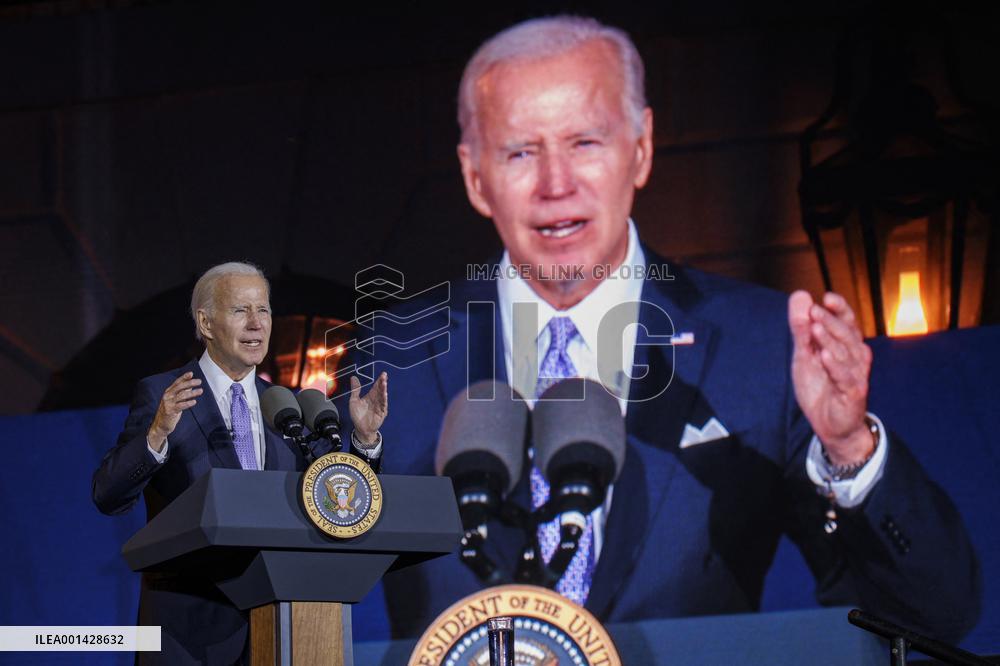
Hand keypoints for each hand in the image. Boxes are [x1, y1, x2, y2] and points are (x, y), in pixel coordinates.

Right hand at [148, 372, 202, 451]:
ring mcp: (168, 403)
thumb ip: (182, 393)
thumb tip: (191, 385)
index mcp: (168, 392)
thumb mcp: (175, 401)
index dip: (184, 377)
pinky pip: (180, 406)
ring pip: (181, 395)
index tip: (191, 373)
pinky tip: (194, 402)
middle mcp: (167, 396)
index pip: (177, 383)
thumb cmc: (170, 411)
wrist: (160, 425)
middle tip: (199, 382)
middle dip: (190, 383)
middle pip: (180, 387)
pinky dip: (188, 403)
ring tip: (200, 391)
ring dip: (192, 393)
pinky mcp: (170, 411)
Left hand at [349, 372, 387, 444]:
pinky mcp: (381, 412)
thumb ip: (355, 390)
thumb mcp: (354, 401)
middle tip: (384, 376)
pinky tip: (384, 394)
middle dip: (382, 383)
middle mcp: (376, 400)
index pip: (376, 386)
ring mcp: (379, 406)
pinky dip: (384, 400)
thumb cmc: (357, 415)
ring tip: (384, 383)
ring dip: (384, 390)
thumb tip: (353, 377)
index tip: (383, 374)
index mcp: (370, 396)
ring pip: (382, 396)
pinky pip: (383, 405)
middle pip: (380, 390)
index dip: (379, 380)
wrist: (360, 428)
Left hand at [788, 291, 873, 464]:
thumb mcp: (805, 355)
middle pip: (846, 334)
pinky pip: (845, 377)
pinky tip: (825, 356)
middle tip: (814, 311)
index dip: (839, 309)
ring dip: (830, 340)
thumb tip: (800, 295)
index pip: (847, 321)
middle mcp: (856, 356)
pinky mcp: (853, 393)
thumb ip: (801, 328)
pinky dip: (835, 366)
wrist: (830, 425)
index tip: (826, 297)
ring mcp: (856, 374)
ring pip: (845, 354)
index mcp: (846, 344)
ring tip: (816, 328)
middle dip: (830, 321)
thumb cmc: (820, 386)